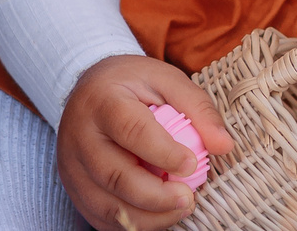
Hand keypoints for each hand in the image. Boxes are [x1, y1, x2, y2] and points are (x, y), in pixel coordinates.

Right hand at [55, 54, 233, 230]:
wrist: (89, 90)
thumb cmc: (132, 84)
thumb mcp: (167, 79)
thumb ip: (198, 108)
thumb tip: (224, 145)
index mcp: (103, 101)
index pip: (132, 131)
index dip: (164, 153)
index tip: (192, 165)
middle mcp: (80, 136)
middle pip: (115, 176)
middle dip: (156, 195)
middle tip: (188, 198)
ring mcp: (72, 166)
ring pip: (106, 204)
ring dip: (147, 216)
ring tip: (179, 207)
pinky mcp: (73, 188)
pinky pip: (100, 217)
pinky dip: (132, 223)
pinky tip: (158, 214)